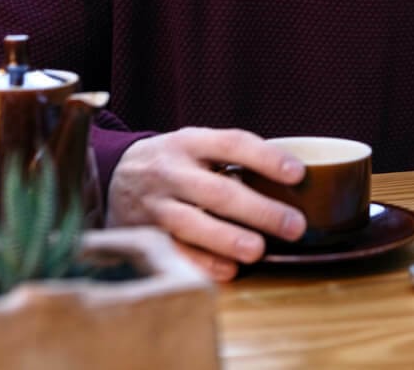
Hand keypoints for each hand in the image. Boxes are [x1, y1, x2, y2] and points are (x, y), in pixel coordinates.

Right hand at [105, 127, 306, 280]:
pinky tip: (229, 270)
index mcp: (190, 143)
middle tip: (295, 226)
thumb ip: (232, 158)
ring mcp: (155, 205)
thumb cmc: (175, 162)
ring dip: (228, 239)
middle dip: (259, 210)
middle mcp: (170, 171)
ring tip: (259, 251)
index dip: (266, 158)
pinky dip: (202, 263)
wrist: (114, 175)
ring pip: (192, 223)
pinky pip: (174, 251)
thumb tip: (292, 180)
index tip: (299, 174)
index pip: (232, 144)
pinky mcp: (144, 234)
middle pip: (218, 191)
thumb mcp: (196, 146)